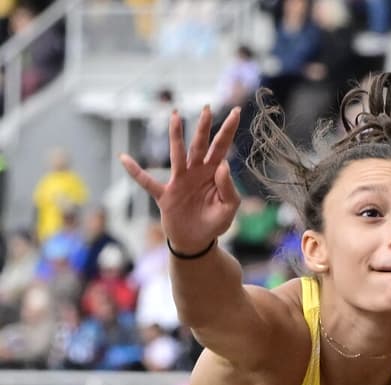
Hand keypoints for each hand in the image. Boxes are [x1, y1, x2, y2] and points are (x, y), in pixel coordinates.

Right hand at [119, 105, 241, 255]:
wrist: (196, 241)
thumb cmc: (214, 223)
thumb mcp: (228, 209)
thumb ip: (228, 188)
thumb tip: (224, 166)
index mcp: (213, 174)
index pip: (222, 148)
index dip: (228, 131)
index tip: (236, 111)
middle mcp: (196, 172)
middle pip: (200, 145)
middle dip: (204, 127)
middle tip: (207, 108)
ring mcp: (179, 181)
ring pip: (177, 154)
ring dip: (176, 136)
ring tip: (175, 116)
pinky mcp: (165, 194)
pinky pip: (147, 181)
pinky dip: (136, 172)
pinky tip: (124, 159)